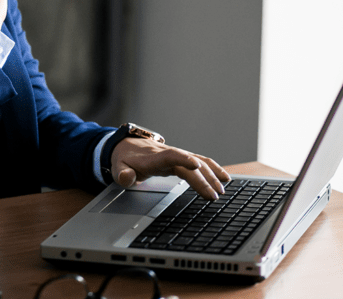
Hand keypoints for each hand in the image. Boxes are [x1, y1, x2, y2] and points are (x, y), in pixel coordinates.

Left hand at [110, 137, 230, 200]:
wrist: (126, 146)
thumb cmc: (124, 159)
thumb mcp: (118, 168)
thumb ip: (122, 174)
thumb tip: (127, 178)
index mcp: (153, 158)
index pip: (170, 156)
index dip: (183, 160)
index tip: (196, 166)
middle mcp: (168, 154)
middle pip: (189, 165)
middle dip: (203, 179)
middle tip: (214, 196)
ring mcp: (177, 155)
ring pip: (199, 162)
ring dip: (212, 174)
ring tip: (222, 190)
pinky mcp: (181, 159)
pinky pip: (201, 162)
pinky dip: (213, 169)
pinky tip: (224, 178)